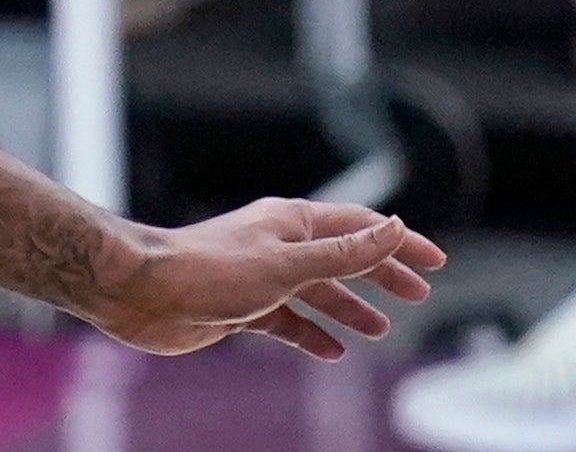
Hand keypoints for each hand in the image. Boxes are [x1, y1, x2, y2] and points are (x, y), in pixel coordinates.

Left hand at [85, 199, 443, 359]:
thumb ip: (345, 252)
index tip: (435, 262)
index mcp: (290, 223)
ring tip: (380, 330)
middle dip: (379, 274)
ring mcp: (257, 277)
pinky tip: (332, 352)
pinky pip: (286, 321)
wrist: (140, 292)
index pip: (359, 226)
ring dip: (348, 307)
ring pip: (315, 291)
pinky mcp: (239, 307)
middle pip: (340, 257)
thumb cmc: (207, 269)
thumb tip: (396, 227)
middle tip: (417, 295)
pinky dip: (311, 334)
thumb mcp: (289, 263)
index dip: (398, 242)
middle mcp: (275, 245)